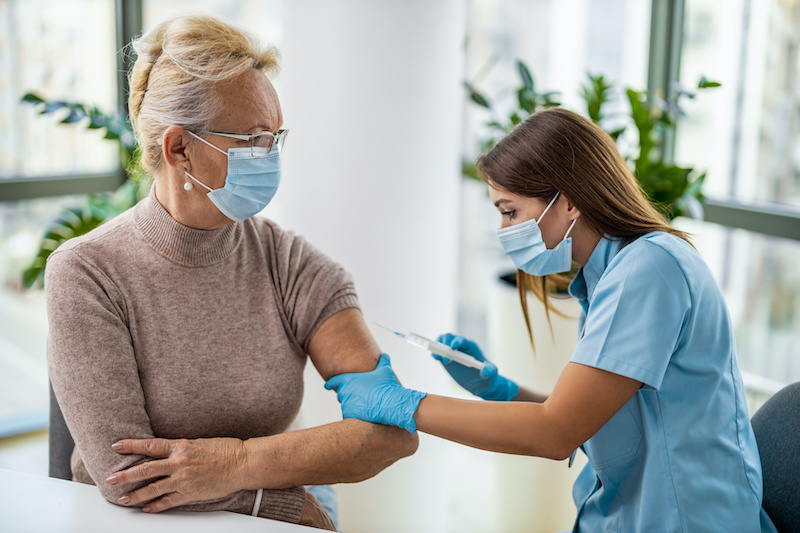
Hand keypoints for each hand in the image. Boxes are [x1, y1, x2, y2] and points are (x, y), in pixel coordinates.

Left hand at [106, 437, 246, 512]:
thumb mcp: (199, 442)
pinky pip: (167, 501)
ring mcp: (183, 479)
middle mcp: (178, 463)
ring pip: (152, 488)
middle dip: (124, 475)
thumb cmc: (225, 450)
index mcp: (181, 446)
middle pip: (144, 469)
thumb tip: (165, 452)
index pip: (149, 445)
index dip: (130, 445)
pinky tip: (147, 509)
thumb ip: (180, 448)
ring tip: (123, 498)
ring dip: (135, 495)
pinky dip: (155, 506)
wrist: (242, 463)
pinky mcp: (189, 493)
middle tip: (110, 479)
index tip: (116, 446)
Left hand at [325, 353, 425, 433]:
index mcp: (348, 380)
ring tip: (368, 406)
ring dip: (354, 406)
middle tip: (362, 397)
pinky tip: (367, 415)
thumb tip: (385, 355)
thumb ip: (383, 361)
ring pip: (347, 406)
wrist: (391, 404)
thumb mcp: (385, 370)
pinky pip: (350, 417)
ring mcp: (345, 405)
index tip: (326, 386)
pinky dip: (356, 417)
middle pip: (342, 395)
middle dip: (350, 396)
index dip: (330, 383)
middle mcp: (344, 392)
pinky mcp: (349, 417)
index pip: (333, 381)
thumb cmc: (387, 387)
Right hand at [434, 334, 518, 400]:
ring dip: (438, 347)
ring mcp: (452, 352)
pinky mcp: (447, 359)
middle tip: (446, 358)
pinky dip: (435, 354)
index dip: (456, 341)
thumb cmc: (489, 376)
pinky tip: (436, 358)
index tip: (452, 347)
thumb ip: (489, 371)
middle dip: (445, 344)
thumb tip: (483, 371)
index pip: (462, 340)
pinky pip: (438, 353)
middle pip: (449, 338)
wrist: (482, 384)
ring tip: (438, 357)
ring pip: (442, 343)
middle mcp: (460, 346)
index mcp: (471, 346)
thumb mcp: (492, 373)